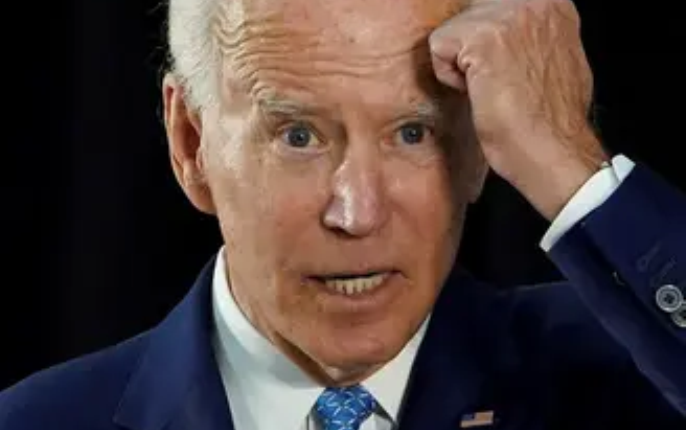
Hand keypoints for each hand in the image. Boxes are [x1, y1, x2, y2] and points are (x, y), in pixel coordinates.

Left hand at [429, 0, 608, 219]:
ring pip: (453, 30)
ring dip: (462, 65)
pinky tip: (480, 93)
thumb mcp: (550, 58)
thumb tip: (500, 37)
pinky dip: (449, 76)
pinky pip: (438, 46)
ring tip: (493, 89)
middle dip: (472, 51)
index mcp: (552, 3)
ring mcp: (509, 15)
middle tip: (498, 83)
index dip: (485, 45)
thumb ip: (527, 35)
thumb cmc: (549, 120)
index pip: (488, 8)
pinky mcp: (483, 37)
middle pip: (469, 15)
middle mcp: (534, 0)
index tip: (499, 69)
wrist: (553, 151)